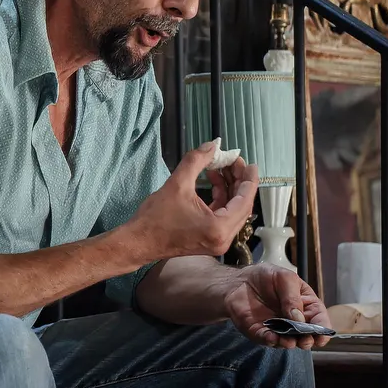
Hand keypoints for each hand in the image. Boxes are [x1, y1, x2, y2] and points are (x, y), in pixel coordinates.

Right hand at [128, 140, 257, 259]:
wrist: (138, 242)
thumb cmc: (156, 218)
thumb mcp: (177, 184)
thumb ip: (196, 161)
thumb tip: (212, 146)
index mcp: (219, 227)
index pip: (244, 200)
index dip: (248, 180)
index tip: (250, 163)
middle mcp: (223, 238)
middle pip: (241, 206)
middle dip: (238, 182)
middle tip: (233, 161)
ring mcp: (217, 241)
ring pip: (232, 211)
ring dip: (229, 189)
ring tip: (219, 168)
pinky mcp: (209, 240)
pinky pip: (223, 217)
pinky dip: (221, 199)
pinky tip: (213, 183)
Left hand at [221, 264, 329, 349]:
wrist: (240, 280)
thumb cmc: (266, 277)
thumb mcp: (284, 278)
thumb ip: (293, 297)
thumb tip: (299, 318)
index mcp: (306, 305)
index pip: (318, 319)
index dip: (322, 329)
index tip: (322, 336)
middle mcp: (294, 320)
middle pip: (305, 335)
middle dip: (308, 340)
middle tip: (305, 340)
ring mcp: (278, 328)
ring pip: (288, 341)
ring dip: (289, 343)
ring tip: (289, 341)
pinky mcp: (260, 331)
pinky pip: (267, 339)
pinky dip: (271, 340)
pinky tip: (272, 337)